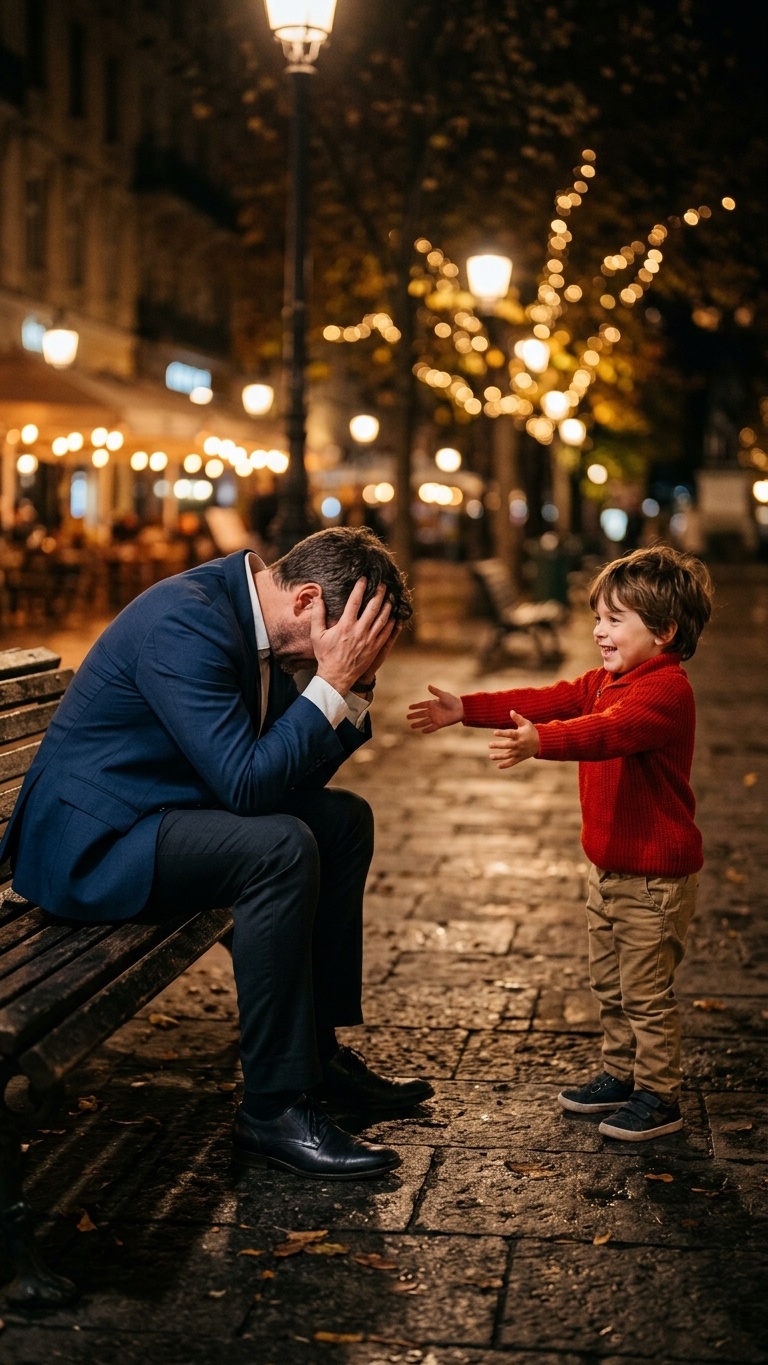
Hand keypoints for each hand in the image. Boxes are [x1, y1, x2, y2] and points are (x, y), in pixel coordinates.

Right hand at [311, 579, 393, 695]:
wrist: (336, 676)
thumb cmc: (325, 655)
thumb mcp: (317, 635)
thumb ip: (318, 615)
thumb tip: (318, 598)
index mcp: (345, 626)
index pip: (354, 602)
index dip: (360, 588)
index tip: (364, 578)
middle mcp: (359, 631)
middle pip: (373, 607)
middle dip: (379, 594)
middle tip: (383, 584)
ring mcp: (369, 640)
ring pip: (383, 619)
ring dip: (388, 606)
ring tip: (391, 596)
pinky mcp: (375, 648)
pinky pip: (387, 632)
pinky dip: (391, 622)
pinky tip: (394, 615)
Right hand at [407, 684, 463, 732]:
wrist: (461, 709)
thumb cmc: (453, 701)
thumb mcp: (444, 695)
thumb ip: (436, 691)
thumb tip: (428, 686)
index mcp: (433, 704)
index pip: (422, 705)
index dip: (415, 706)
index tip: (409, 707)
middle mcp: (433, 711)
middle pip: (421, 714)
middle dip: (414, 715)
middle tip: (407, 717)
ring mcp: (436, 718)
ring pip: (424, 722)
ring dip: (418, 724)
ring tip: (411, 726)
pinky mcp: (440, 724)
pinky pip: (432, 727)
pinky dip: (427, 729)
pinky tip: (422, 731)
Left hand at [488, 710, 539, 768]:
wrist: (541, 743)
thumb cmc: (531, 731)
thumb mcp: (526, 723)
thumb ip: (518, 718)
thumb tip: (511, 711)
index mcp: (519, 735)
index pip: (510, 734)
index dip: (502, 733)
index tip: (494, 732)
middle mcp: (519, 744)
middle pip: (507, 745)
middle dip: (498, 745)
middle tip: (489, 745)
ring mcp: (519, 752)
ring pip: (508, 755)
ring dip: (499, 756)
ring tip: (491, 756)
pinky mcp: (520, 758)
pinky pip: (512, 762)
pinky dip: (506, 765)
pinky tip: (498, 766)